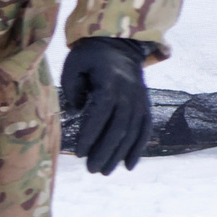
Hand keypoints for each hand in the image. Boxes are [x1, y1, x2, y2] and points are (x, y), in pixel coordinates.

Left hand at [60, 36, 151, 174]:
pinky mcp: (144, 105)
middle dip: (105, 152)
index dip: (91, 135)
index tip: (80, 153)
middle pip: (119, 128)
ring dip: (119, 154)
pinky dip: (138, 148)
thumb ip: (72, 86)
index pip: (101, 114)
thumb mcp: (74, 63)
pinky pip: (144, 129)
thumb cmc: (90, 56)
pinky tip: (128, 166)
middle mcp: (129, 94)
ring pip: (132, 132)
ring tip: (104, 172)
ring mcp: (140, 101)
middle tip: (91, 170)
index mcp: (111, 84)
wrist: (119, 45)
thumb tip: (77, 111)